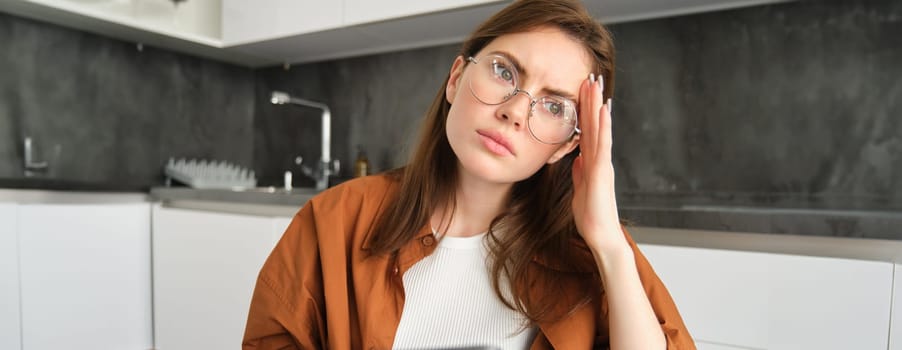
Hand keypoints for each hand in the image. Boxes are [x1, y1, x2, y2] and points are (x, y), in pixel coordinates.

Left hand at [571, 74, 627, 253]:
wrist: (601, 235)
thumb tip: (576, 157)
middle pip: (594, 123)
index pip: (586, 130)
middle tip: (591, 75)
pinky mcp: (603, 171)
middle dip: (591, 99)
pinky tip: (603, 110)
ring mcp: (603, 163)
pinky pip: (604, 144)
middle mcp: (600, 158)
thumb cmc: (591, 215)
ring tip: (596, 83)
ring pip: (600, 128)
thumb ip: (580, 171)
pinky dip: (604, 126)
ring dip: (597, 105)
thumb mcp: (580, 188)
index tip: (581, 89)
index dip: (583, 110)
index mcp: (592, 161)